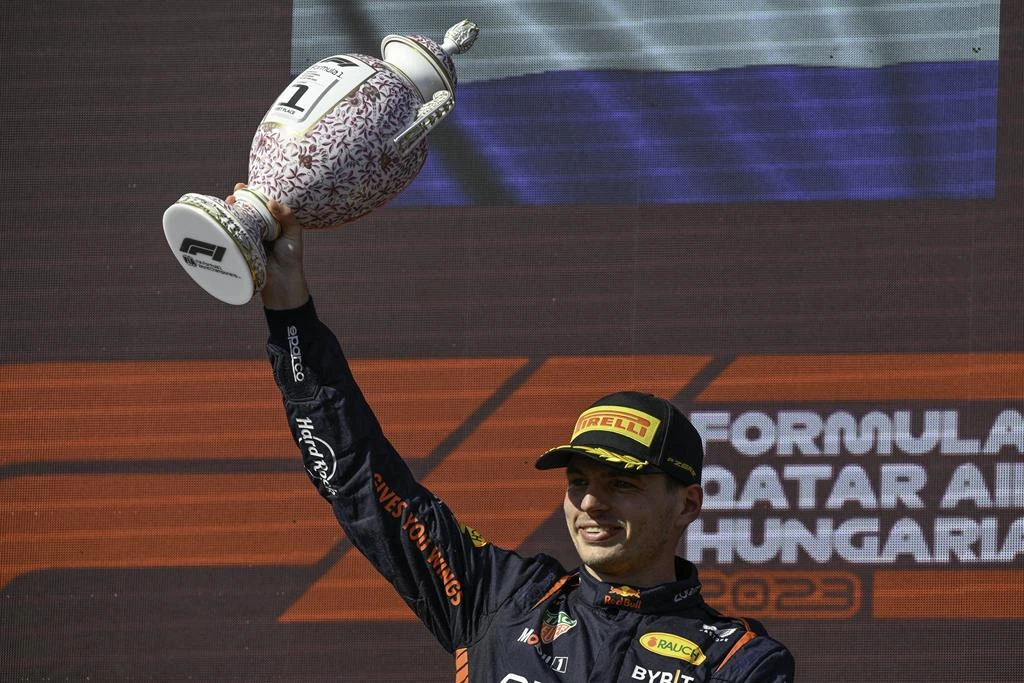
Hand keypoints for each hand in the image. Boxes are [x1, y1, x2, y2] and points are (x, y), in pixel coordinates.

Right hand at [227, 183, 309, 309]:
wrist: (283, 280)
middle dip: (236, 199)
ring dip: (229, 210)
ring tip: (229, 203)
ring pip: (236, 219)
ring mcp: (247, 236)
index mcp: (270, 221)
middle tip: (235, 194)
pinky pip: (232, 233)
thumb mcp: (294, 233)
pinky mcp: (240, 246)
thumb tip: (271, 201)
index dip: (250, 193)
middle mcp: (258, 227)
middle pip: (244, 208)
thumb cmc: (291, 256)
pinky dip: (227, 225)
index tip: (243, 186)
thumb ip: (286, 216)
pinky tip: (225, 219)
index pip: (259, 202)